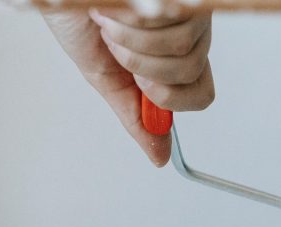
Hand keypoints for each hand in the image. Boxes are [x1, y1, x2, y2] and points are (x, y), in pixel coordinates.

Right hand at [43, 8, 214, 165]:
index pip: (201, 93)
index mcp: (172, 58)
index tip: (141, 86)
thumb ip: (134, 114)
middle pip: (190, 71)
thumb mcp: (103, 75)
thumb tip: (159, 156)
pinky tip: (116, 6)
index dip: (171, 98)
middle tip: (116, 46)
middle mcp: (188, 31)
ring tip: (111, 20)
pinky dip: (131, 17)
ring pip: (180, 46)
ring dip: (133, 39)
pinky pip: (169, 17)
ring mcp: (188, 8)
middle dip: (143, 66)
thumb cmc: (79, 17)